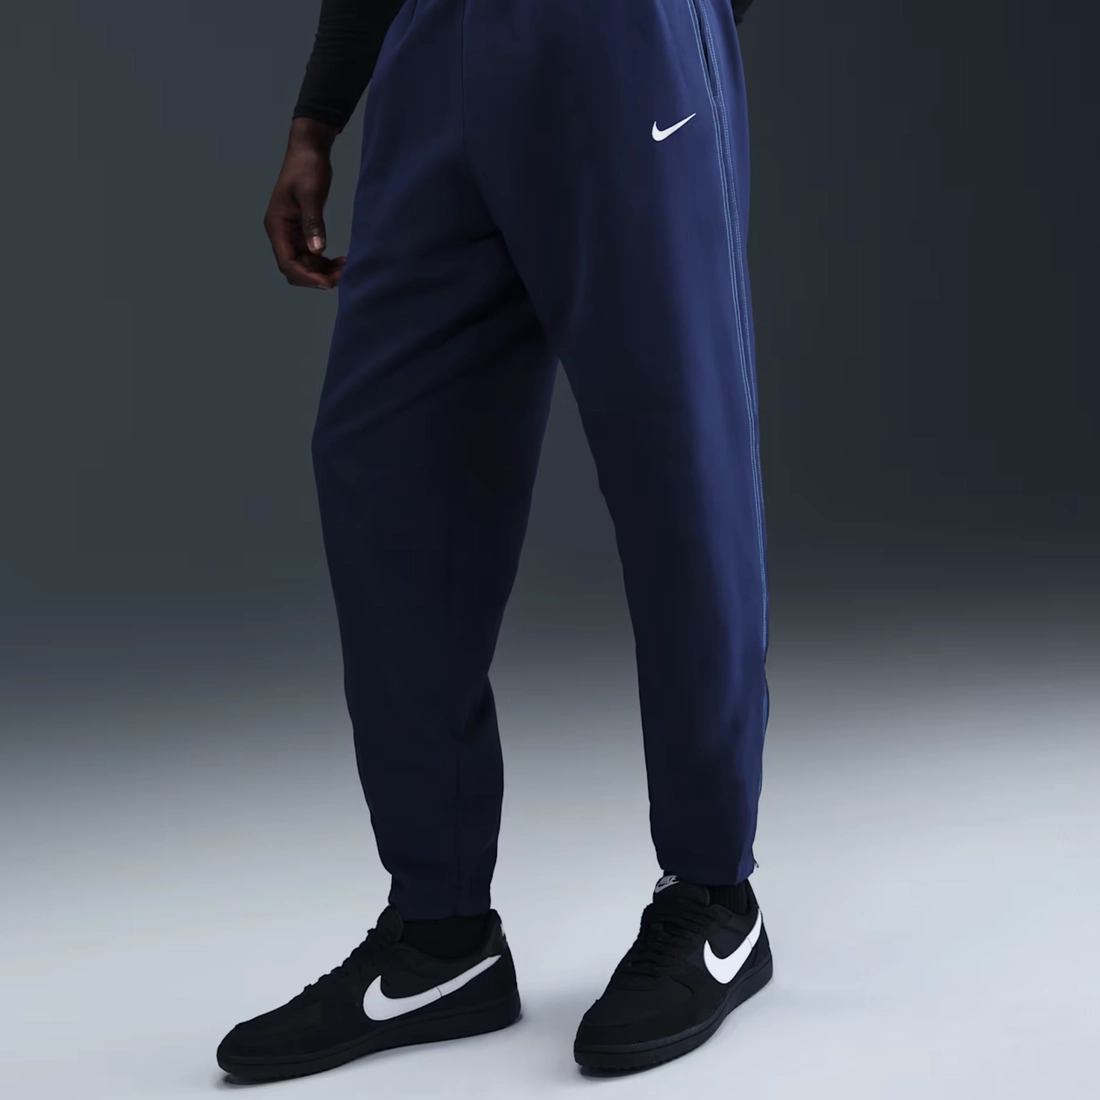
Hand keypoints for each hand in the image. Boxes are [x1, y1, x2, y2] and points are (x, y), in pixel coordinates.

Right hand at [263, 118, 346, 288]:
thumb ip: (313, 223)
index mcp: (277, 226)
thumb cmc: (307, 168)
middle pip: (295, 268)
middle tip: (343, 277)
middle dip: (316, 277)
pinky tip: (341, 261)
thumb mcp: (311, 195)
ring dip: (323, 272)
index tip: (330, 282)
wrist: (309, 149)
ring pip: (304, 264)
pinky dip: (324, 262)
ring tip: (346, 269)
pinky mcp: (301, 231)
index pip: (287, 263)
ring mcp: (290, 234)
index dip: (307, 277)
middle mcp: (280, 234)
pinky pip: (311, 255)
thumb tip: (317, 251)